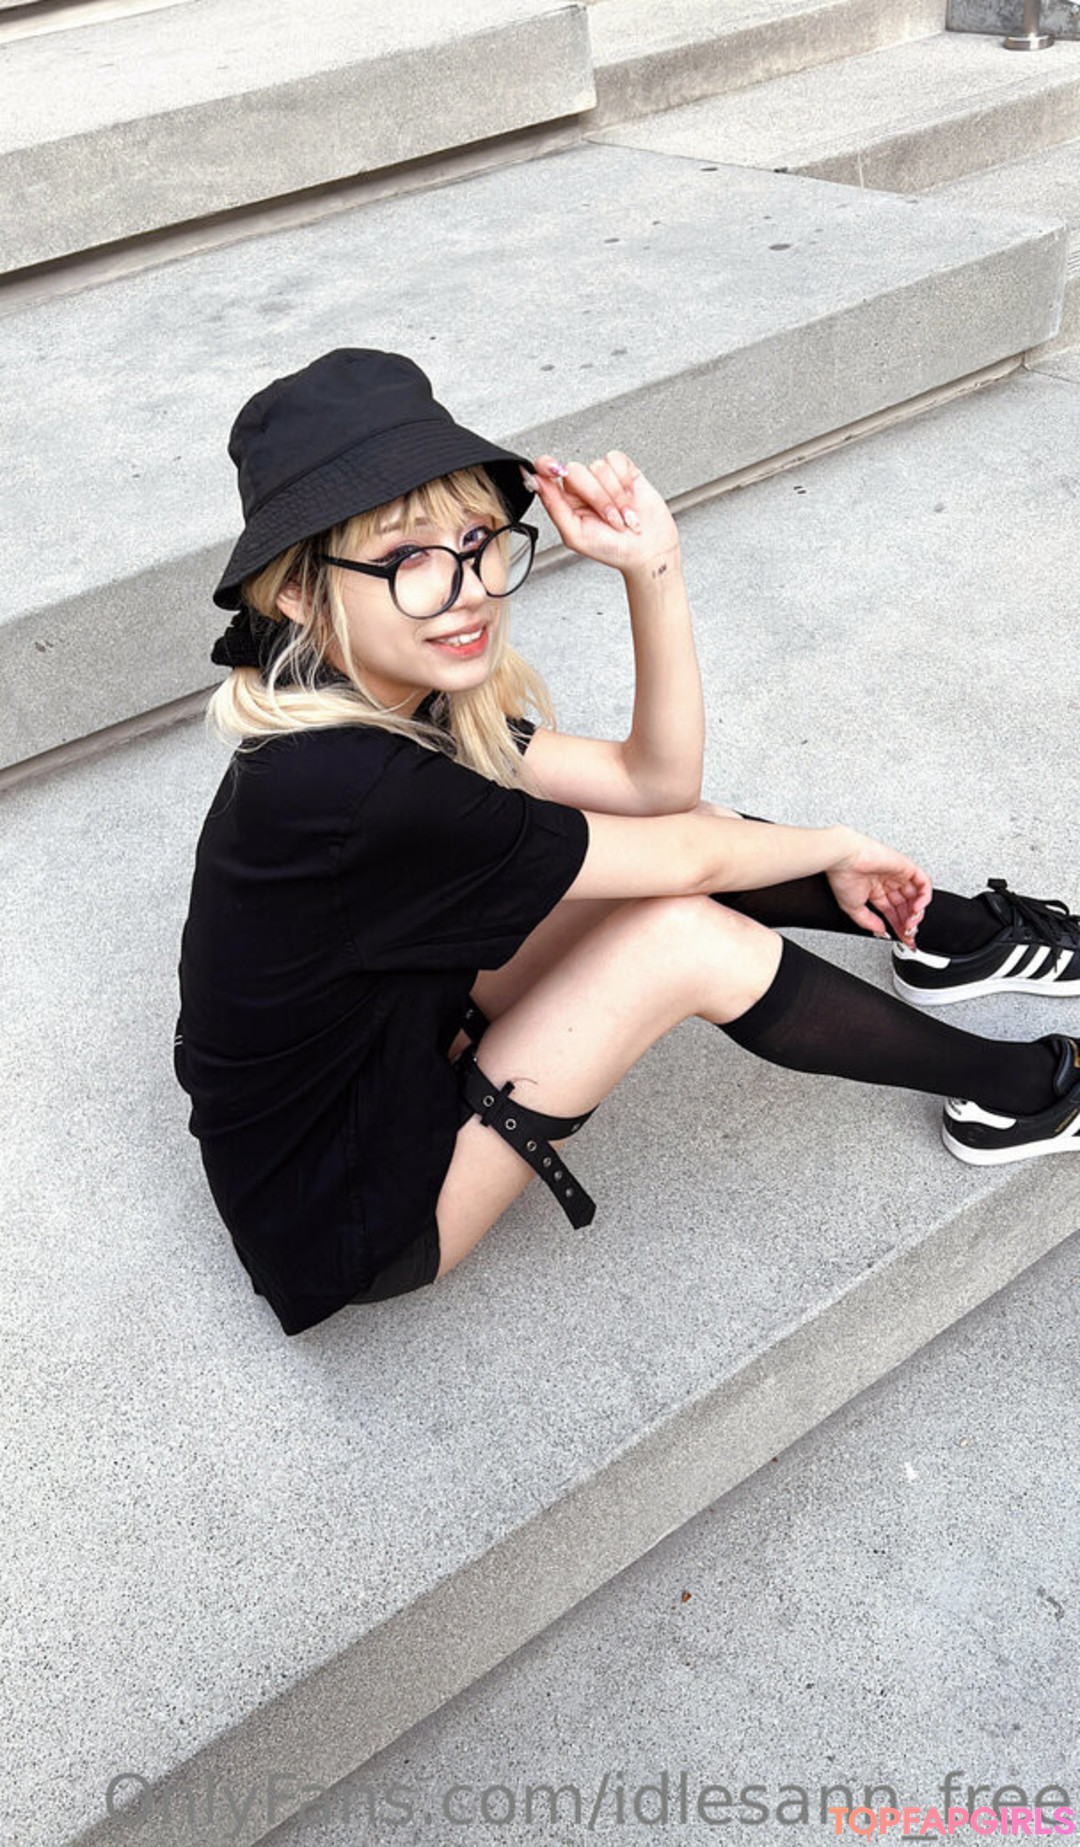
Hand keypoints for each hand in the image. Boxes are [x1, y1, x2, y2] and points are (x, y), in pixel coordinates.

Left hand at [524, 452, 679, 575]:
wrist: (649, 551)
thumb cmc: (612, 550)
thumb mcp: (575, 535)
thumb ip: (553, 507)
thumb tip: (536, 482)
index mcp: (565, 502)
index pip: (547, 473)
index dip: (547, 466)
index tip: (551, 469)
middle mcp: (582, 488)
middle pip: (576, 471)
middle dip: (597, 497)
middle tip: (609, 518)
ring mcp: (603, 478)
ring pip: (599, 467)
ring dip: (615, 496)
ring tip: (622, 515)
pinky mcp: (624, 471)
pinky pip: (616, 460)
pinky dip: (624, 482)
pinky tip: (630, 499)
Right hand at [826, 829, 932, 946]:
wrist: (845, 858)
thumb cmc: (843, 876)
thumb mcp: (852, 908)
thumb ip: (868, 921)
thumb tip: (881, 930)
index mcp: (875, 891)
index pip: (893, 912)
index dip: (898, 926)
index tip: (902, 937)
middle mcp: (887, 882)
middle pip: (906, 906)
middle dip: (908, 923)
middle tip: (908, 933)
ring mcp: (898, 875)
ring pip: (917, 896)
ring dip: (917, 913)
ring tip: (910, 923)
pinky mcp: (906, 866)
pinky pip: (924, 883)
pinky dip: (924, 897)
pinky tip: (917, 908)